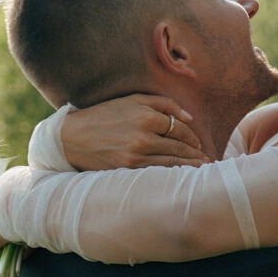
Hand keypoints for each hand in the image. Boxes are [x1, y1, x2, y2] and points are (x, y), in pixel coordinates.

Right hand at [60, 94, 207, 169]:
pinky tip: (180, 177)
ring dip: (189, 166)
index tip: (198, 143)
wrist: (72, 137)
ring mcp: (136, 155)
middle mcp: (143, 136)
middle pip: (179, 147)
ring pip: (172, 162)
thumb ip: (163, 104)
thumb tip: (189, 117)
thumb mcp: (132, 100)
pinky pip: (157, 173)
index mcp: (146, 116)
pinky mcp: (128, 169)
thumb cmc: (104, 115)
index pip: (180, 129)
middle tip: (205, 159)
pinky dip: (171, 174)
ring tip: (200, 169)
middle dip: (195, 154)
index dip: (192, 138)